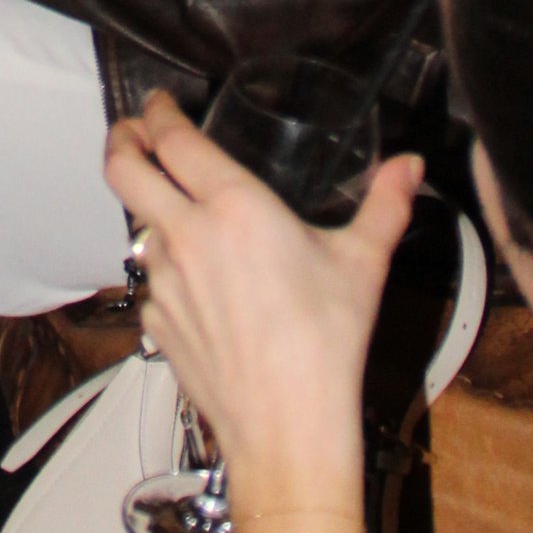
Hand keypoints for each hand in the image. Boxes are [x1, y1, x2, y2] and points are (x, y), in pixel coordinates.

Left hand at [103, 93, 420, 510]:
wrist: (287, 429)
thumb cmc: (326, 345)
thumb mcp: (362, 264)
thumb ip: (386, 206)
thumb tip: (410, 168)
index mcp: (232, 208)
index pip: (173, 140)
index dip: (158, 112)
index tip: (160, 104)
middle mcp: (186, 236)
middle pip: (123, 169)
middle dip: (122, 140)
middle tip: (133, 130)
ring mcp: (163, 282)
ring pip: (138, 226)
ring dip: (151, 210)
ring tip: (178, 209)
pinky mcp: (156, 321)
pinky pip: (150, 279)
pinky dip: (165, 267)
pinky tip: (197, 280)